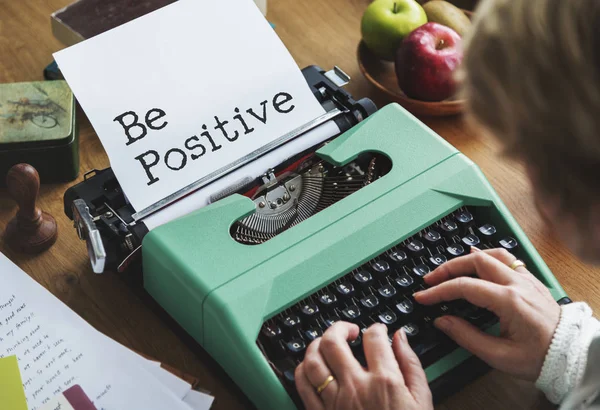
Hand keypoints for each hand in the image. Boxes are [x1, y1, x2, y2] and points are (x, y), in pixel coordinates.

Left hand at [295, 322, 432, 409]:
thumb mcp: (422, 401)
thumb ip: (411, 364)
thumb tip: (400, 337)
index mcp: (385, 381)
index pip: (373, 338)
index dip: (375, 328)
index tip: (377, 331)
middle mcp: (356, 387)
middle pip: (333, 341)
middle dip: (339, 327)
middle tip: (349, 330)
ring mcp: (335, 402)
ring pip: (313, 360)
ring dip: (317, 344)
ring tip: (327, 343)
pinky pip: (303, 385)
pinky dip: (303, 369)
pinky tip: (312, 366)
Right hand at [414, 248, 559, 380]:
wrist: (572, 356)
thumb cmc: (540, 358)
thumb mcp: (499, 356)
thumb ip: (467, 336)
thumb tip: (442, 320)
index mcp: (509, 301)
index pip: (464, 286)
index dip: (438, 291)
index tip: (422, 297)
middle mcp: (517, 284)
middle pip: (475, 261)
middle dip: (447, 268)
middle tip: (430, 280)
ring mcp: (526, 279)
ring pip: (491, 254)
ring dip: (466, 258)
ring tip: (450, 269)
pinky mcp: (531, 281)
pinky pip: (507, 258)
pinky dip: (487, 256)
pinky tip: (478, 261)